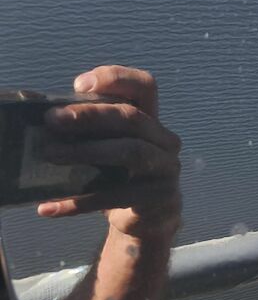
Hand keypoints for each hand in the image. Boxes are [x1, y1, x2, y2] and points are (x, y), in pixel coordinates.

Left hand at [39, 65, 180, 239]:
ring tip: (51, 155)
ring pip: (132, 153)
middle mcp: (165, 141)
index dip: (116, 79)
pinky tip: (51, 207)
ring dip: (88, 152)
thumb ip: (91, 128)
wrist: (148, 220)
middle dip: (91, 116)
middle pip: (133, 118)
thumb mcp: (109, 146)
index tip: (79, 86)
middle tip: (53, 120)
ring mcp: (167, 170)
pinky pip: (118, 196)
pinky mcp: (162, 200)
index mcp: (151, 121)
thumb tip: (48, 116)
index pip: (144, 87)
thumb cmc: (121, 176)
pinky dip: (81, 202)